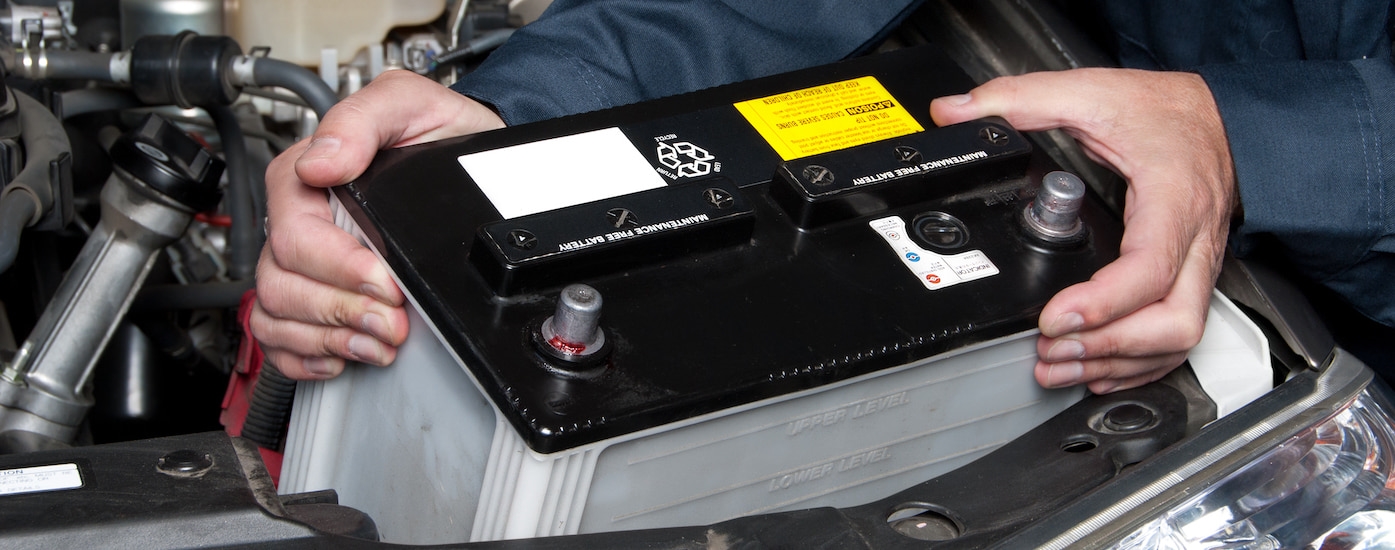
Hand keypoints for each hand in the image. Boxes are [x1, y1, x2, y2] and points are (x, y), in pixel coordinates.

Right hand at [251, 70, 505, 379]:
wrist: (472, 159)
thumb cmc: (439, 133)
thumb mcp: (410, 104)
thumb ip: (363, 119)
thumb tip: (323, 161)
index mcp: (306, 177)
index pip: (294, 236)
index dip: (339, 268)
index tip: (385, 282)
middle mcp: (300, 222)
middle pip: (282, 284)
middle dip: (341, 311)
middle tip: (393, 321)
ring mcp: (304, 262)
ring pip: (276, 315)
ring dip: (330, 338)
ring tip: (380, 341)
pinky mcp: (318, 294)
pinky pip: (280, 339)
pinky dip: (308, 356)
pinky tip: (344, 353)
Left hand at [931, 68, 1237, 392]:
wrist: (1222, 114)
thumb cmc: (1167, 110)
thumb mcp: (1091, 91)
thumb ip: (1021, 98)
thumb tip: (954, 112)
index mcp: (1173, 199)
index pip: (1150, 269)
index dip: (1102, 304)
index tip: (1052, 317)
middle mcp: (1195, 240)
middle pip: (1174, 321)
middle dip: (1109, 347)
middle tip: (1050, 349)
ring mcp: (1200, 264)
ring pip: (1179, 337)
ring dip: (1118, 363)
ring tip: (1060, 365)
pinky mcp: (1195, 278)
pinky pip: (1179, 336)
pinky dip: (1138, 361)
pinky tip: (1098, 367)